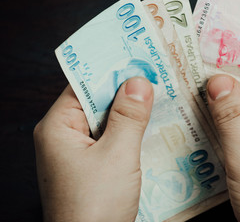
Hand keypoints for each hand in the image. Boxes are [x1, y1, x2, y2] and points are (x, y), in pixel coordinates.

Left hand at [34, 77, 153, 221]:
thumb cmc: (95, 206)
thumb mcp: (117, 156)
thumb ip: (129, 117)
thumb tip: (139, 82)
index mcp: (58, 127)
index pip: (83, 85)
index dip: (111, 70)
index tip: (138, 56)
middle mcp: (64, 137)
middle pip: (96, 103)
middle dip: (126, 91)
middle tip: (156, 74)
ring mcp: (78, 153)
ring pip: (107, 122)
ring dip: (131, 112)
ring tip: (160, 95)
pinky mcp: (91, 167)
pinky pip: (111, 140)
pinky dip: (129, 132)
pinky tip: (151, 125)